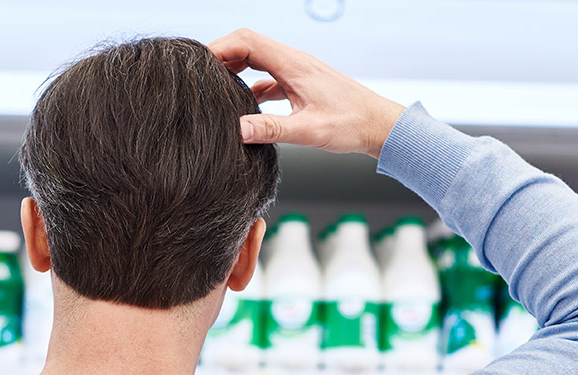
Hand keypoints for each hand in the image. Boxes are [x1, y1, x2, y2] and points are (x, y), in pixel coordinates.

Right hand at [208, 29, 407, 157]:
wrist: (380, 127)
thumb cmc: (352, 125)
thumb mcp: (309, 131)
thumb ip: (273, 129)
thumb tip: (239, 128)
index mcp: (293, 64)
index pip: (246, 41)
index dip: (218, 47)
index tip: (197, 64)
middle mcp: (294, 62)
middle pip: (247, 45)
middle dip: (220, 56)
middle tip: (199, 75)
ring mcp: (297, 72)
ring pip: (257, 60)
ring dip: (235, 69)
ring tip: (215, 88)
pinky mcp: (301, 85)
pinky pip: (268, 77)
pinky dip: (251, 84)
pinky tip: (245, 106)